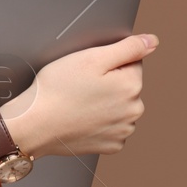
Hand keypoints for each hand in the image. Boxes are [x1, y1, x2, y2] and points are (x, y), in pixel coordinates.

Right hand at [1, 34, 156, 157]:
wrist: (34, 124)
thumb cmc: (57, 89)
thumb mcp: (91, 57)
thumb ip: (128, 47)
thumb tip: (152, 41)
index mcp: (132, 85)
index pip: (131, 61)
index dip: (108, 61)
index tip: (89, 69)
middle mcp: (134, 111)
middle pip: (126, 85)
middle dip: (108, 82)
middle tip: (80, 85)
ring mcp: (122, 131)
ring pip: (119, 106)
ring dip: (104, 102)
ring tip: (78, 101)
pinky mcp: (110, 145)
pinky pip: (111, 126)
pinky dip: (99, 121)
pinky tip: (81, 117)